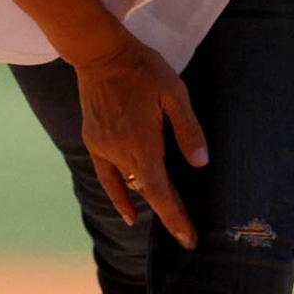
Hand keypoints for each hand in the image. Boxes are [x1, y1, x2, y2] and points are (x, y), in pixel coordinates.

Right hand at [74, 35, 205, 244]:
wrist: (99, 54)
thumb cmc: (143, 70)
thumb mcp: (175, 94)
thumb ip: (188, 130)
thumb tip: (200, 164)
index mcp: (142, 144)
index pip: (161, 193)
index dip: (175, 219)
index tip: (188, 240)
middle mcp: (120, 153)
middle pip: (148, 192)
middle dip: (169, 213)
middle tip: (188, 234)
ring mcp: (103, 149)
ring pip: (130, 185)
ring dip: (148, 202)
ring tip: (169, 220)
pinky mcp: (94, 142)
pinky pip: (107, 177)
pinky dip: (118, 195)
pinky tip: (128, 211)